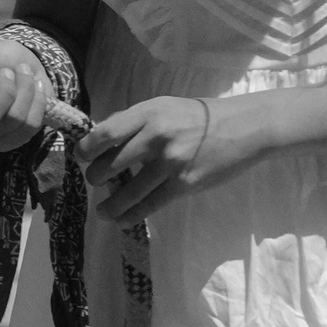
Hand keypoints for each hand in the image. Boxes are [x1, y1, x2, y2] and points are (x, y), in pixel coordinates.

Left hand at [78, 94, 242, 222]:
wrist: (244, 127)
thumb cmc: (200, 116)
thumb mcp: (164, 107)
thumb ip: (135, 121)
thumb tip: (102, 139)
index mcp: (148, 113)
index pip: (104, 134)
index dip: (86, 150)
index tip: (81, 158)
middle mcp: (156, 135)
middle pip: (110, 164)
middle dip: (96, 178)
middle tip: (95, 182)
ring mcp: (170, 161)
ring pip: (128, 191)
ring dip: (110, 205)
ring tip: (103, 211)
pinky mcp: (184, 183)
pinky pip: (150, 204)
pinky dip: (131, 215)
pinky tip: (122, 220)